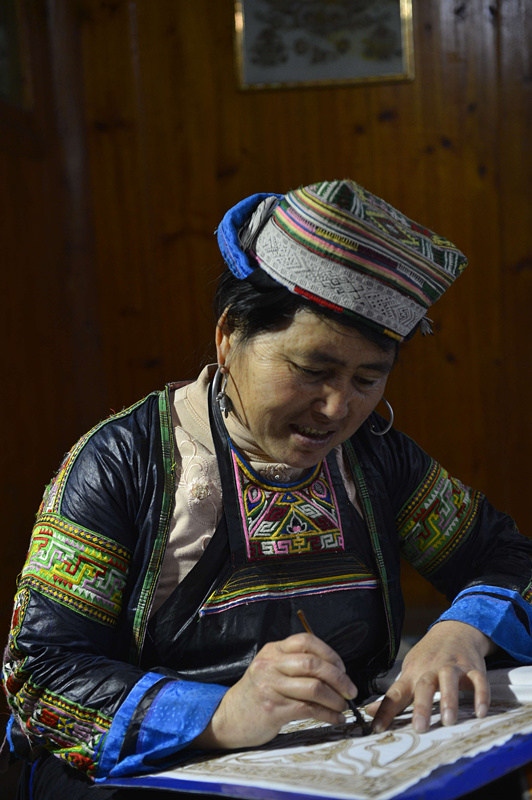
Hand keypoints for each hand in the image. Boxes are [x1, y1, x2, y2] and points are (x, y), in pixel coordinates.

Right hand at [192, 632, 357, 749]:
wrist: (230, 716)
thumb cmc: (258, 693)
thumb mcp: (272, 668)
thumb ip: (295, 663)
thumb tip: (335, 671)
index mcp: (273, 650)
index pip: (307, 641)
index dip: (330, 654)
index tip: (342, 668)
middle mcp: (271, 664)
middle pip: (313, 664)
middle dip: (339, 678)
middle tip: (350, 690)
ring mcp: (271, 686)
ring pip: (314, 687)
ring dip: (335, 699)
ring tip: (342, 706)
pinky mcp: (273, 709)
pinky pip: (308, 709)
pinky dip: (327, 715)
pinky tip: (334, 718)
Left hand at [366, 621, 496, 733]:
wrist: (454, 630)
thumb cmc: (428, 657)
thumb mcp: (409, 672)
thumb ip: (394, 695)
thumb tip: (370, 712)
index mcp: (413, 674)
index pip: (396, 693)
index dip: (385, 710)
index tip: (377, 728)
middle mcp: (431, 669)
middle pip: (424, 685)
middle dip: (421, 706)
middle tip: (420, 728)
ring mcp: (452, 667)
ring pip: (449, 680)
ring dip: (449, 699)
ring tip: (448, 720)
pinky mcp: (472, 668)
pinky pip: (478, 680)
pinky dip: (480, 695)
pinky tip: (480, 712)